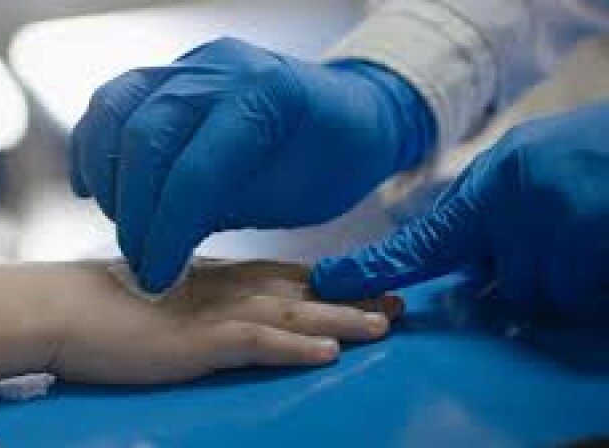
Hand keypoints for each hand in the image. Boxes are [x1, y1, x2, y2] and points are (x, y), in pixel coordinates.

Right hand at [50, 259, 402, 384]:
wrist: (58, 308)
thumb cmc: (103, 304)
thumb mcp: (163, 292)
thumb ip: (197, 296)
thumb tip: (219, 308)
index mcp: (218, 276)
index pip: (286, 276)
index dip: (332, 282)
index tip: (372, 285)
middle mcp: (224, 289)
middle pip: (301, 293)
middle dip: (353, 299)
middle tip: (401, 304)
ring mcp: (210, 314)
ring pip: (290, 316)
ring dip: (339, 322)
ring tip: (384, 326)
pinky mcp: (194, 341)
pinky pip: (254, 344)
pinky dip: (293, 349)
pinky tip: (328, 355)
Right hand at [71, 37, 434, 291]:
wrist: (349, 114)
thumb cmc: (331, 162)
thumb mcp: (290, 198)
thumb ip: (224, 210)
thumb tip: (161, 245)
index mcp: (265, 96)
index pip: (196, 170)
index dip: (169, 231)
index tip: (157, 274)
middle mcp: (221, 68)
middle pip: (146, 137)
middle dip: (134, 209)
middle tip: (139, 256)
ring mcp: (191, 63)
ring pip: (117, 109)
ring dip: (109, 176)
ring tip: (121, 223)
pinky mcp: (170, 71)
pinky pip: (113, 99)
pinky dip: (96, 144)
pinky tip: (97, 186)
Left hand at [310, 101, 608, 319]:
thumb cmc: (589, 152)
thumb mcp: (525, 167)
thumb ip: (483, 208)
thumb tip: (453, 253)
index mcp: (490, 183)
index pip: (424, 240)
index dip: (374, 268)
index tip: (327, 282)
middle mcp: (511, 202)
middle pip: (506, 283)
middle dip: (530, 270)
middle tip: (562, 230)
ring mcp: (553, 221)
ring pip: (544, 291)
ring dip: (567, 275)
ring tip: (588, 230)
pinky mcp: (591, 233)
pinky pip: (583, 291)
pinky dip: (596, 277)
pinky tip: (602, 239)